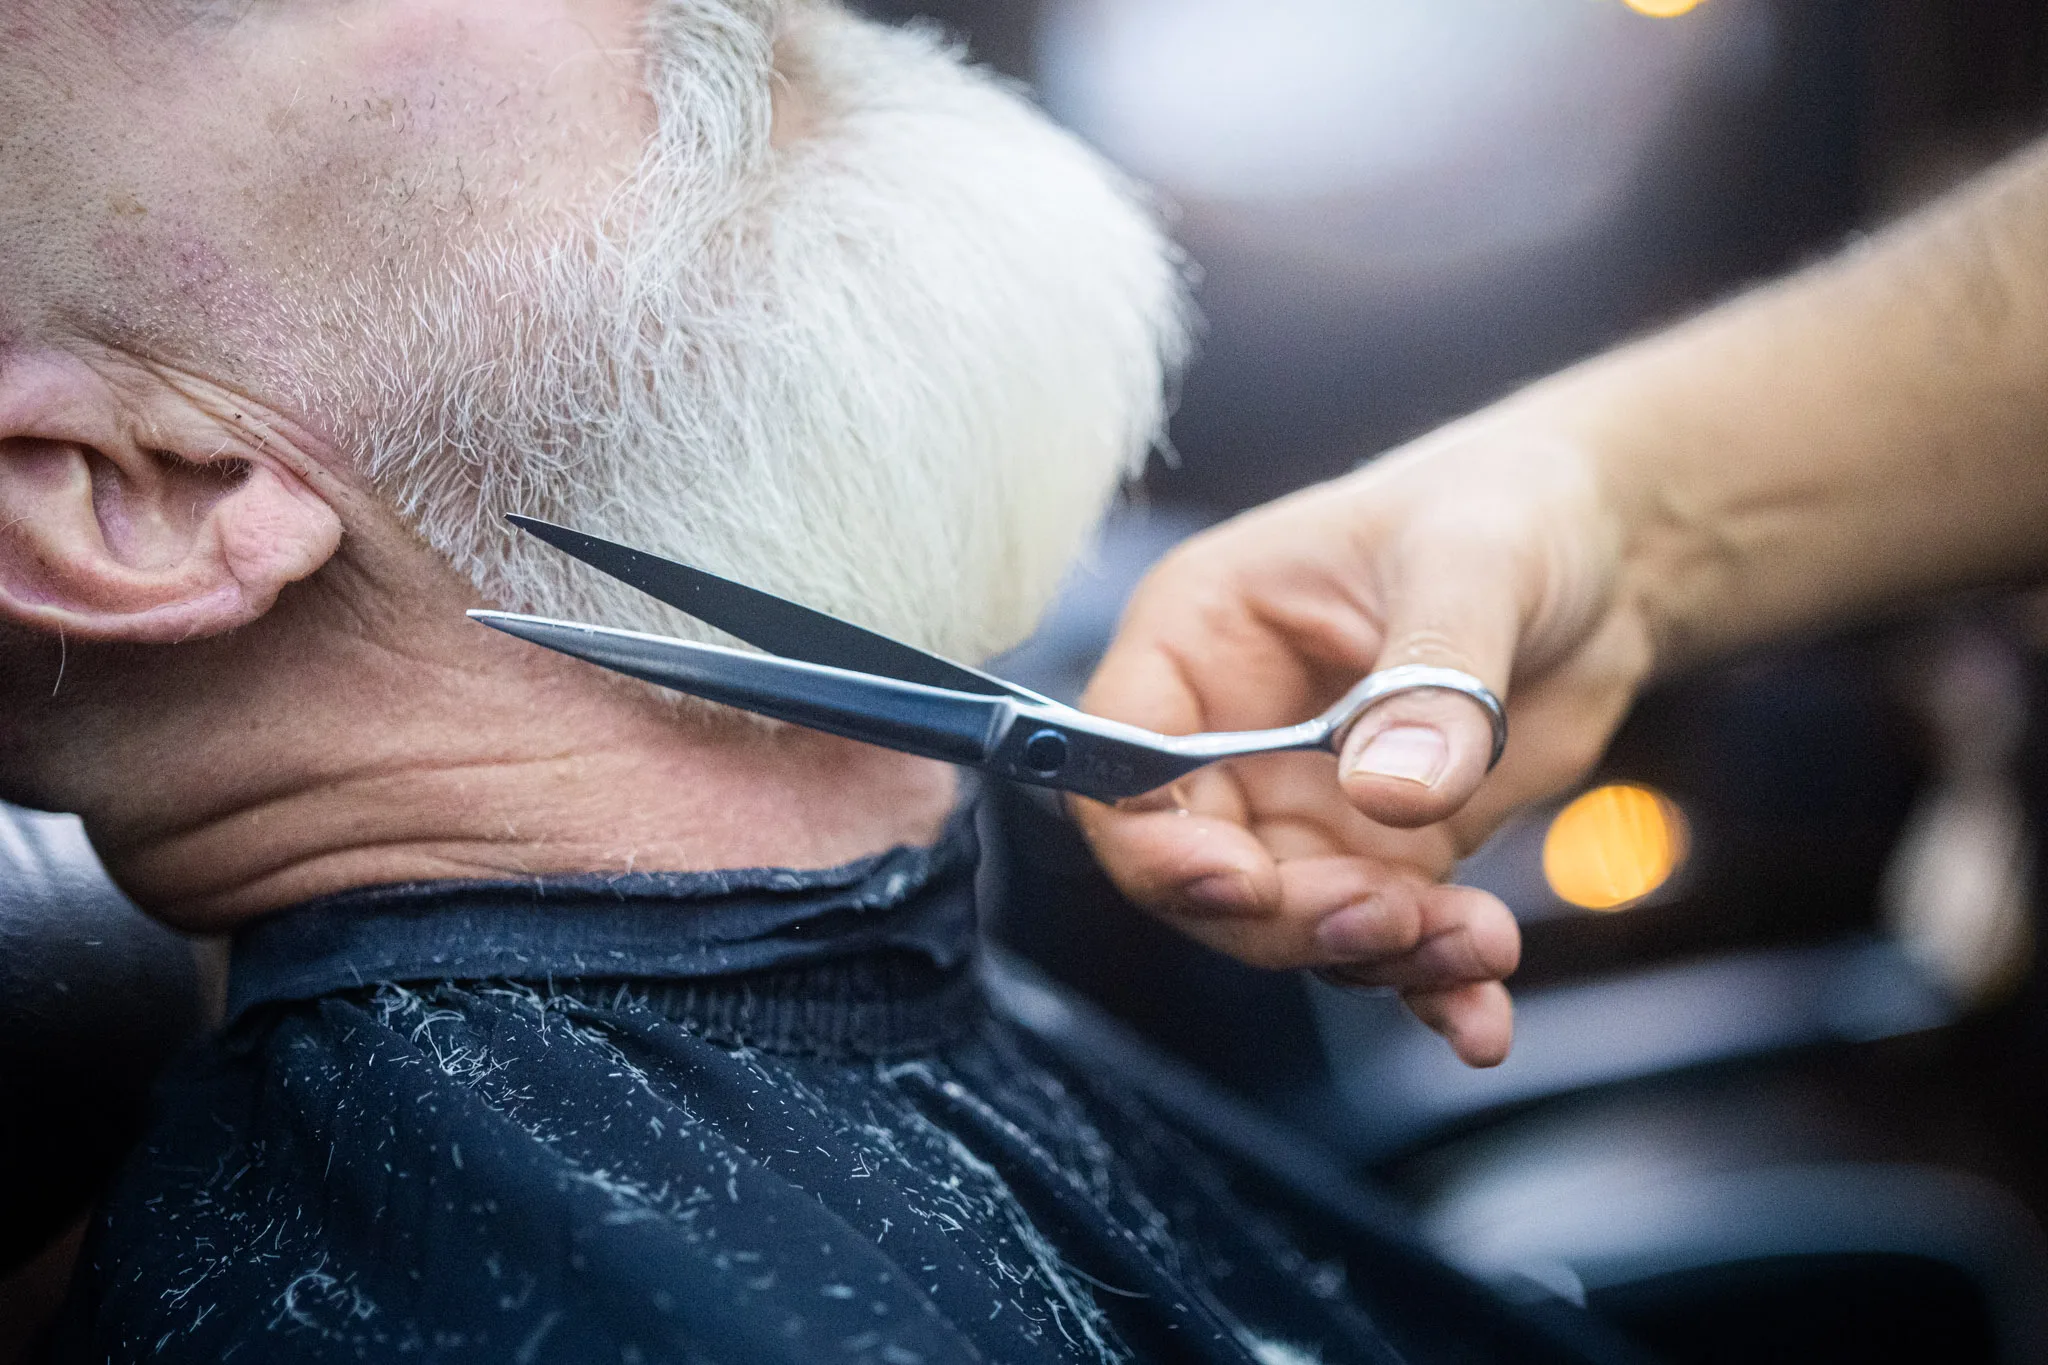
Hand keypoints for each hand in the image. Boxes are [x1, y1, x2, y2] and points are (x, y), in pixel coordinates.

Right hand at [1072, 415, 1655, 1064]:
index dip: (1158, 844)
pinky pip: (1381, 940)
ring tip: (1476, 945)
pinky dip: (1427, 987)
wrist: (1611, 557)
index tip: (1247, 885)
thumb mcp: (1473, 564)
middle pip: (1199, 870)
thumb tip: (1387, 796)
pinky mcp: (1383, 852)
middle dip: (1288, 918)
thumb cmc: (1508, 509)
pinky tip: (1480, 1011)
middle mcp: (1232, 732)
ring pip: (1290, 924)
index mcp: (1201, 639)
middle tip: (1391, 918)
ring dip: (1374, 955)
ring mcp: (1304, 802)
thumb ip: (1429, 679)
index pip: (1119, 766)